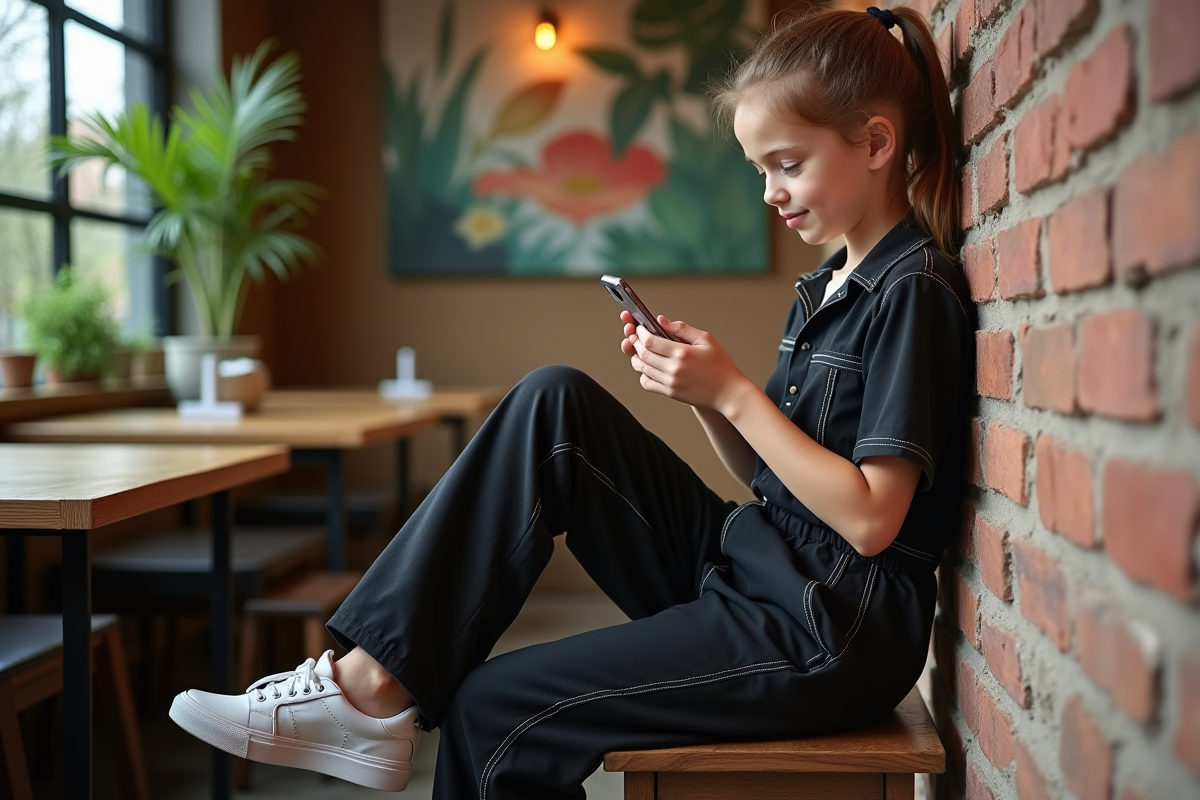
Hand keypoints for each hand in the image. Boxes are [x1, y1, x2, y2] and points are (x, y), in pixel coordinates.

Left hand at [619, 310, 749, 412]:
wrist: (728, 392)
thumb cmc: (721, 366)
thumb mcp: (705, 339)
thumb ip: (681, 328)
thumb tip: (661, 320)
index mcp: (682, 353)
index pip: (650, 341)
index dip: (640, 333)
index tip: (640, 328)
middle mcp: (673, 369)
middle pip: (642, 354)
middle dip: (636, 343)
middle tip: (636, 337)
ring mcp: (670, 382)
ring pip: (642, 369)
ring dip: (637, 358)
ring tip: (640, 351)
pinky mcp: (670, 393)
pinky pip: (647, 383)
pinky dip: (643, 374)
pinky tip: (648, 368)